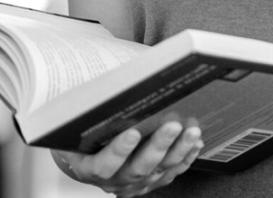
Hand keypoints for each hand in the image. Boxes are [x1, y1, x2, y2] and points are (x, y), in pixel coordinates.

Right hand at [52, 121, 203, 197]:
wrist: (89, 158)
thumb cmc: (84, 139)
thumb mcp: (77, 128)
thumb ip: (89, 116)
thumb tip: (102, 89)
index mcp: (89, 168)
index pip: (104, 165)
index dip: (118, 151)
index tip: (132, 133)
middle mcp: (114, 180)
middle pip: (138, 168)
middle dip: (158, 146)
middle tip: (172, 125)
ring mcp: (135, 183)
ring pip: (159, 170)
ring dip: (178, 149)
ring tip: (191, 130)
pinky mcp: (152, 181)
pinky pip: (172, 171)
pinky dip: (186, 156)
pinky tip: (195, 141)